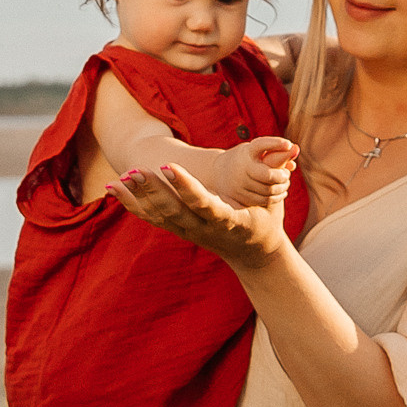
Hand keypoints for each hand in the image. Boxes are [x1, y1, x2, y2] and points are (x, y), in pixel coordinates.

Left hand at [111, 157, 289, 265]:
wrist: (255, 255)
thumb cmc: (266, 221)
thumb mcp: (272, 202)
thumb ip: (276, 176)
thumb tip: (290, 150)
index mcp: (228, 222)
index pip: (203, 204)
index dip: (185, 187)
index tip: (168, 166)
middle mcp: (206, 230)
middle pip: (174, 211)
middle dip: (154, 191)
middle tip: (136, 170)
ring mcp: (190, 233)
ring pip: (159, 216)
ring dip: (138, 198)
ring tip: (119, 179)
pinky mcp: (180, 231)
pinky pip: (153, 218)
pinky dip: (133, 204)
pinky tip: (116, 189)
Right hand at [226, 135, 298, 210]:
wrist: (217, 173)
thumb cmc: (244, 158)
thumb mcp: (256, 150)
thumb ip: (276, 151)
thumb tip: (296, 150)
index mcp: (246, 152)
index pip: (260, 145)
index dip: (275, 143)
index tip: (289, 144)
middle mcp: (241, 168)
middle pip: (267, 175)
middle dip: (282, 176)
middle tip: (286, 175)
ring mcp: (240, 185)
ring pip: (268, 190)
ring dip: (281, 187)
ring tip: (285, 183)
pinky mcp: (241, 198)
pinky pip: (264, 200)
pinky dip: (276, 197)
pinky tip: (281, 192)